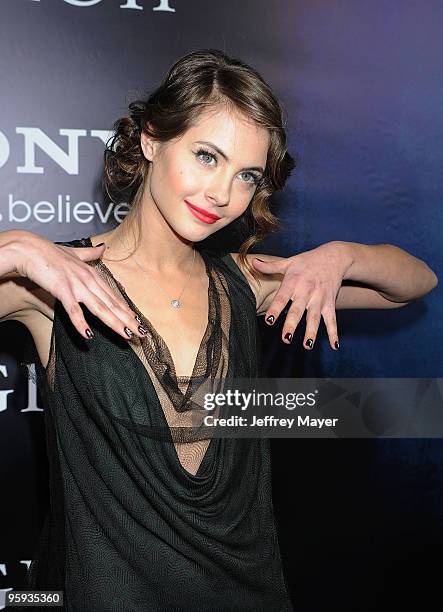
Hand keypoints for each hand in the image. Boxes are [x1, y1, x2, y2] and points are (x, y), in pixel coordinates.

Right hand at [11, 232, 145, 341]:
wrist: (28, 248)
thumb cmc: (49, 252)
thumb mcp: (74, 253)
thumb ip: (90, 254)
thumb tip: (103, 248)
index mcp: (92, 274)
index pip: (113, 296)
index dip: (126, 309)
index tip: (137, 321)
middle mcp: (88, 280)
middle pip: (112, 304)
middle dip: (128, 320)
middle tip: (141, 333)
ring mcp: (76, 285)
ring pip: (100, 308)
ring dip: (114, 322)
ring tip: (126, 334)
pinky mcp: (62, 290)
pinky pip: (73, 310)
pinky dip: (81, 323)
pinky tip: (88, 335)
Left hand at [252, 242, 353, 349]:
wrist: (334, 257)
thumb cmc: (308, 261)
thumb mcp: (289, 262)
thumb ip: (270, 266)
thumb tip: (253, 262)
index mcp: (293, 282)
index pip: (282, 297)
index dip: (275, 309)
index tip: (269, 321)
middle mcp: (306, 291)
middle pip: (298, 311)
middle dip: (291, 325)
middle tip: (285, 339)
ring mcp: (319, 299)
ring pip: (314, 318)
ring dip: (311, 332)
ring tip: (307, 345)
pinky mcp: (330, 303)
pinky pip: (332, 320)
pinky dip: (334, 333)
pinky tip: (334, 346)